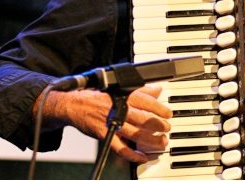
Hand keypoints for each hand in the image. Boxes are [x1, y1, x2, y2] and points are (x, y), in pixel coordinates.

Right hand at [34, 84, 171, 162]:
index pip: (147, 102)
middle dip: (158, 125)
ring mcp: (112, 124)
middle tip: (167, 128)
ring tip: (161, 142)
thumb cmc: (99, 96)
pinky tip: (142, 157)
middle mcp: (120, 109)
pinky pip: (121, 148)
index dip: (160, 109)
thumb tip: (157, 90)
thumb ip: (141, 90)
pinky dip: (133, 154)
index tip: (169, 114)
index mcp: (125, 96)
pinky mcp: (105, 136)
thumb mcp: (121, 88)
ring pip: (135, 134)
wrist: (75, 105)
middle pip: (144, 119)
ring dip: (150, 140)